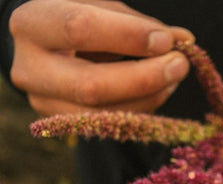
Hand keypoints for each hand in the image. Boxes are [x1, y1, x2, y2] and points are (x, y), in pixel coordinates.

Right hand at [9, 0, 193, 114]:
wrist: (48, 48)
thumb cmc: (76, 19)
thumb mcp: (101, 9)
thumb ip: (137, 24)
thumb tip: (184, 40)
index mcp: (32, 25)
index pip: (80, 29)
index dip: (128, 36)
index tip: (167, 41)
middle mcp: (31, 70)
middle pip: (90, 86)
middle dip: (144, 78)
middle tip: (180, 66)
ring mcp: (46, 103)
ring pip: (103, 114)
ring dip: (149, 98)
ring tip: (173, 78)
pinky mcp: (65, 123)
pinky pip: (110, 124)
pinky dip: (142, 109)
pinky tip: (159, 91)